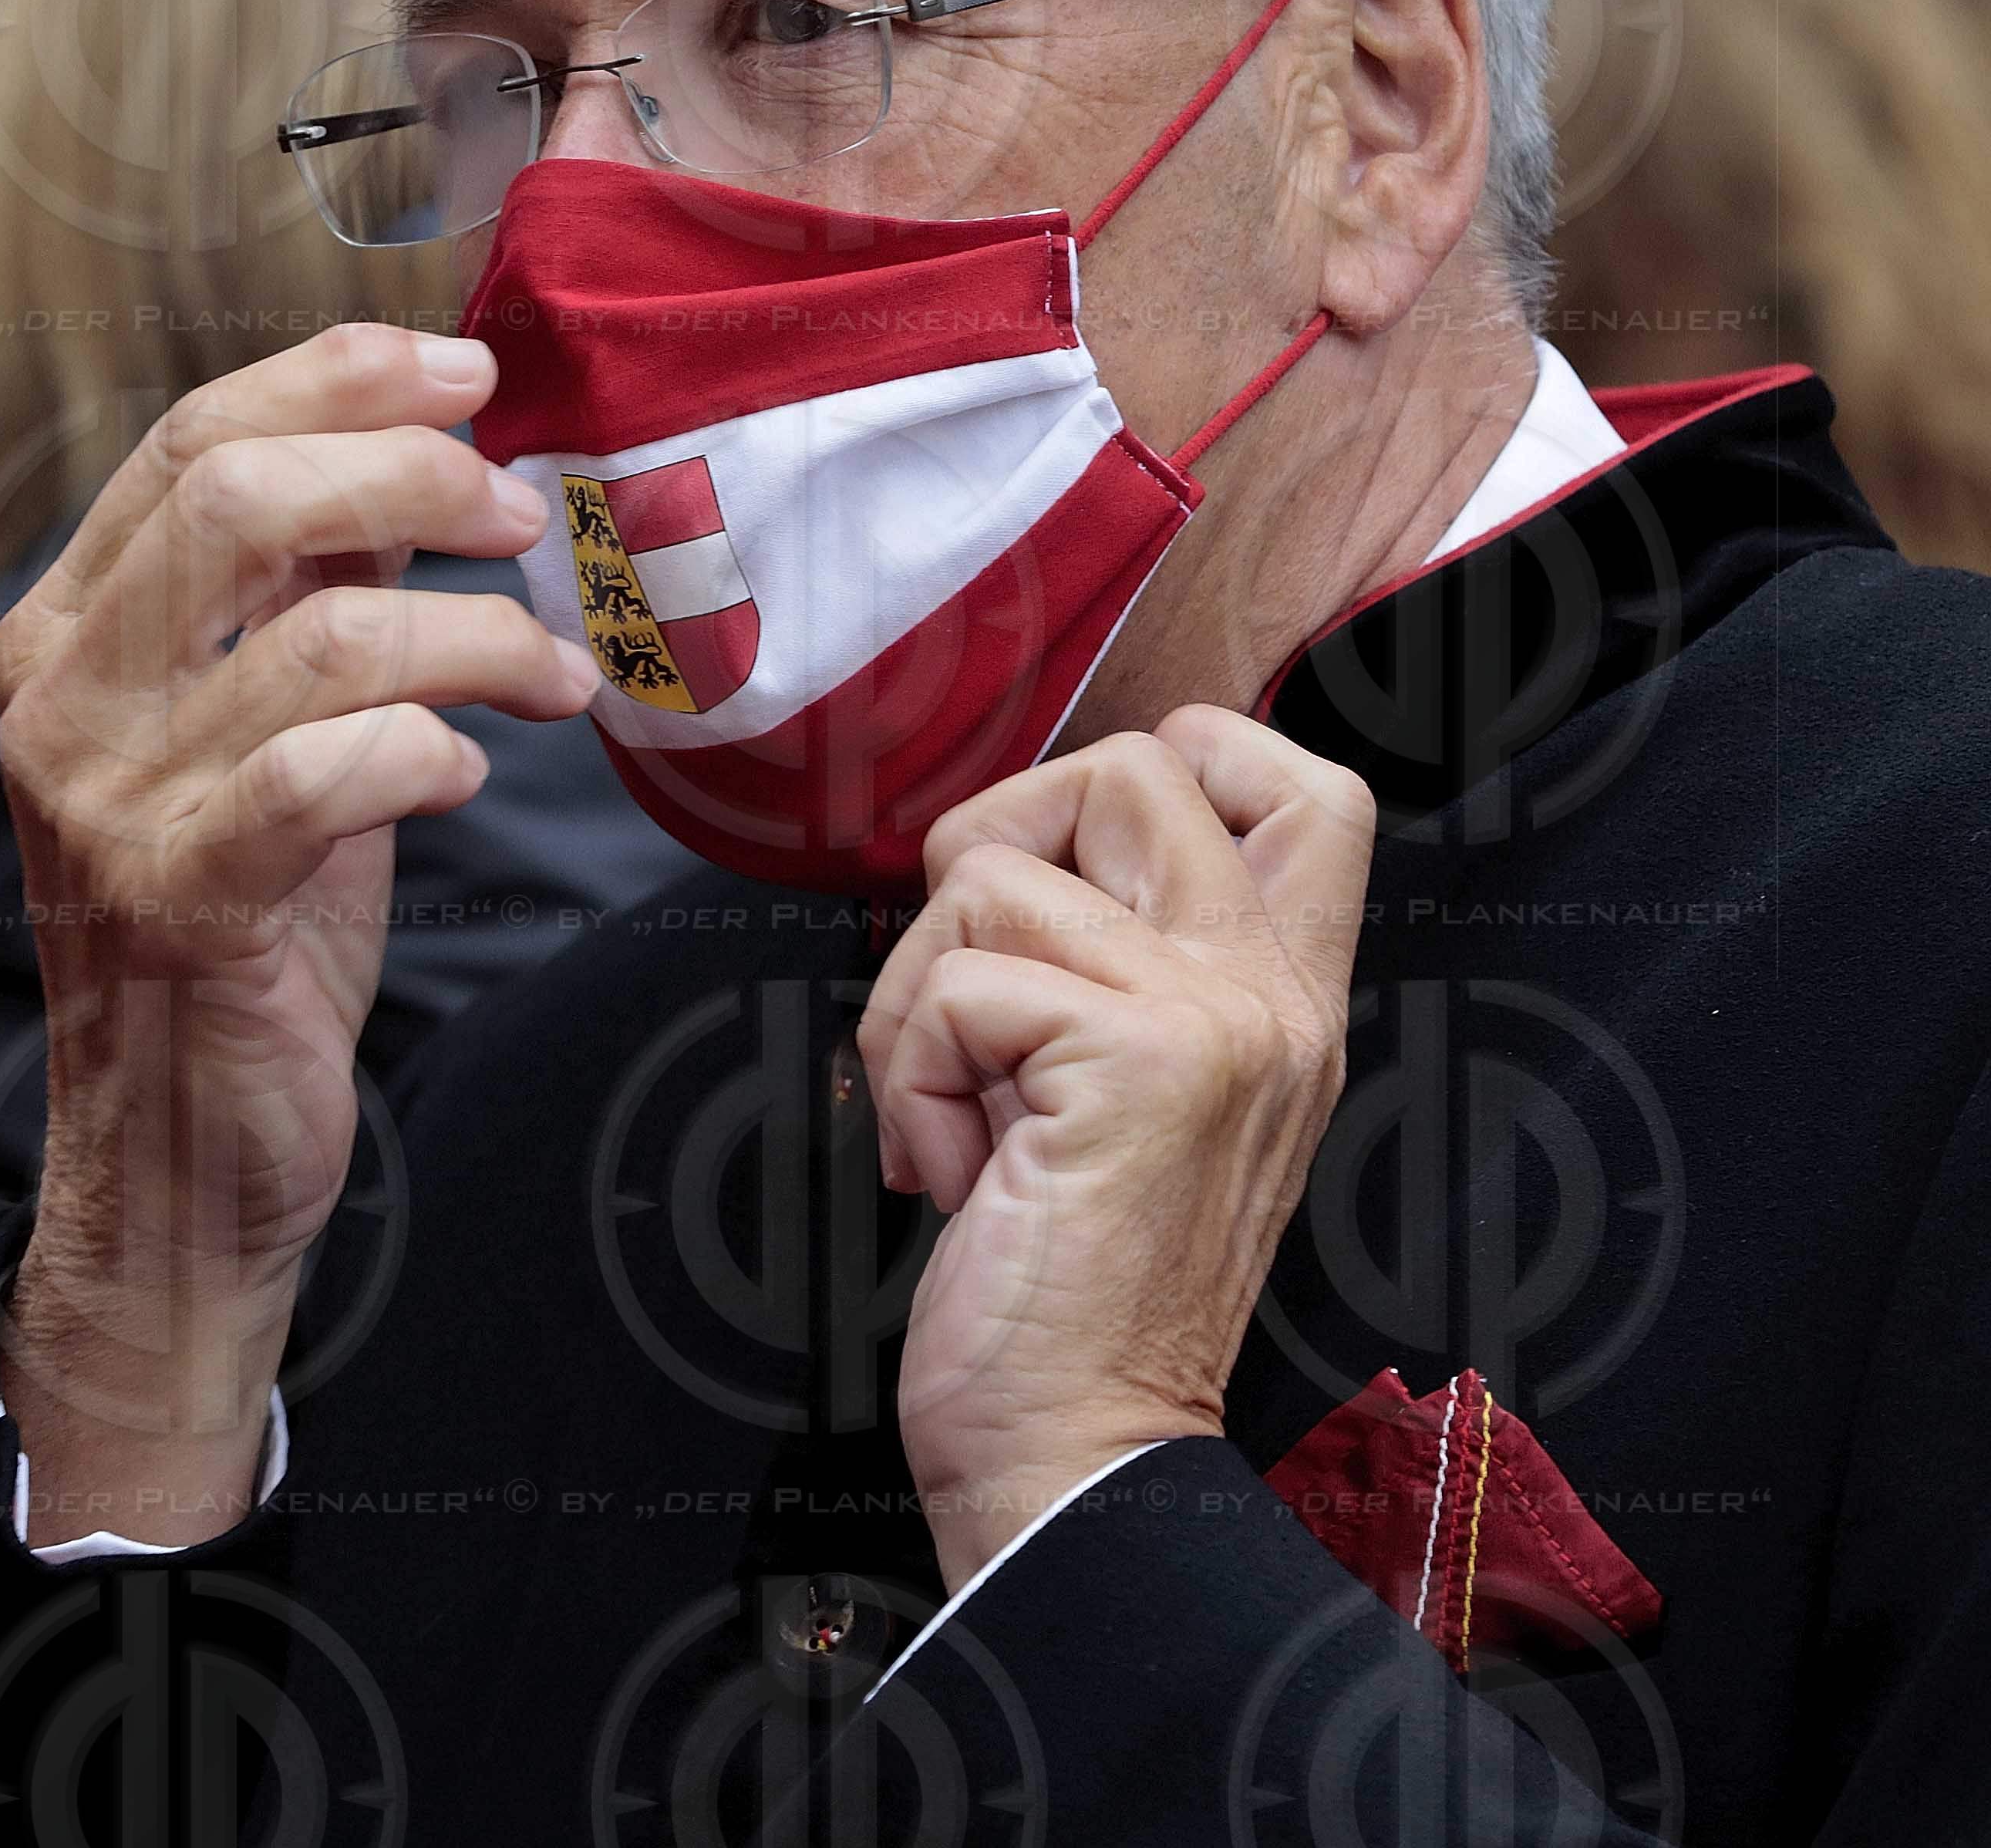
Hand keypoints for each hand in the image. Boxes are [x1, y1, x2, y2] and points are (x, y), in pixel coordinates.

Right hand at [0, 325, 598, 1545]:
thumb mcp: (255, 737)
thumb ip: (293, 601)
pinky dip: (431, 749)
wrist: (175, 1166)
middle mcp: (61, 701)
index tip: (467, 373)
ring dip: (475, 632)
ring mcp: (107, 802)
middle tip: (520, 511)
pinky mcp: (180, 899)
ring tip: (551, 669)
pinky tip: (471, 774)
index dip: (340, 380)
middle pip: (236, 495)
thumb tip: (416, 461)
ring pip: (319, 634)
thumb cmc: (242, 939)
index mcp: (64, 634)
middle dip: (409, 473)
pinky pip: (330, 770)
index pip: (192, 438)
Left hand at [863, 710, 1368, 1586]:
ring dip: (919, 995)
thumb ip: (1108, 972)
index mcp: (1282, 1002)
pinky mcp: (1136, 1063)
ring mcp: (1217, 1023)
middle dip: (995, 847)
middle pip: (1137, 766)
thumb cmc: (1064, 1284)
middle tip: (973, 989)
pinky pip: (953, 981)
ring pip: (997, 870)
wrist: (1075, 1451)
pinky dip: (909, 1076)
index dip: (1173, 760)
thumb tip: (998, 861)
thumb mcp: (1111, 1097)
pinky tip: (953, 1174)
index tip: (1065, 866)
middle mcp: (1275, 998)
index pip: (1301, 784)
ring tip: (958, 1116)